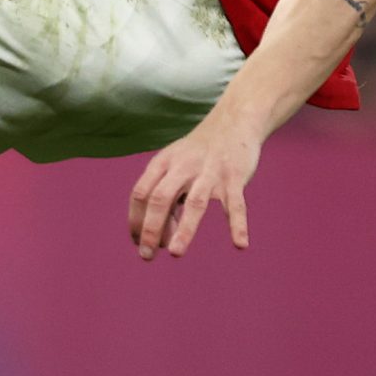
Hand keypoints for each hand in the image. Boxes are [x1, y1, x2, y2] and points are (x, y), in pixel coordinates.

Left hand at [126, 115, 260, 259]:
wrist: (234, 120)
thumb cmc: (199, 151)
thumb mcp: (175, 165)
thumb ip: (166, 196)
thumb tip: (160, 236)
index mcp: (164, 163)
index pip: (141, 193)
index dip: (136, 219)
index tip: (138, 243)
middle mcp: (183, 166)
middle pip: (160, 198)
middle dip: (151, 228)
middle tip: (146, 255)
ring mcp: (210, 172)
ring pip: (195, 203)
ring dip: (184, 229)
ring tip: (175, 253)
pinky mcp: (234, 176)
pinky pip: (236, 203)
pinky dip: (238, 224)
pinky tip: (240, 245)